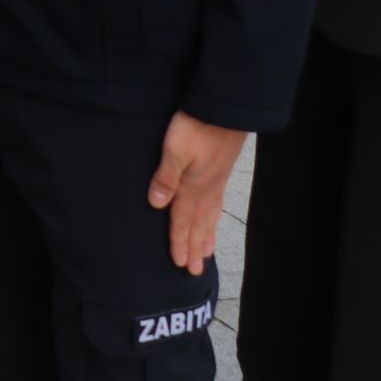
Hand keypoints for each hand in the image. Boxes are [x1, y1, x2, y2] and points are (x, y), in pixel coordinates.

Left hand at [145, 112, 247, 274]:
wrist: (224, 109)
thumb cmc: (196, 126)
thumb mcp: (174, 150)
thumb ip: (165, 177)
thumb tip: (157, 205)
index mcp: (193, 187)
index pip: (182, 220)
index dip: (179, 242)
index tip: (179, 264)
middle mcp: (206, 189)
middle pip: (199, 224)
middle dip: (195, 247)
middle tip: (196, 270)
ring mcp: (216, 181)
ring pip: (210, 215)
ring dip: (207, 235)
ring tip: (207, 253)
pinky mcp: (220, 170)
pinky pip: (217, 203)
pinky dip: (214, 216)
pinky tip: (213, 217)